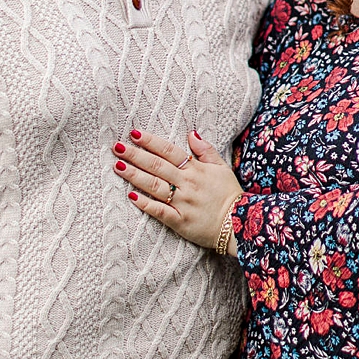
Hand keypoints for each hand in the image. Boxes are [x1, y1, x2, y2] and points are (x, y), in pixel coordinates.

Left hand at [115, 128, 242, 249]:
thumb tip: (191, 133)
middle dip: (135, 155)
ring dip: (134, 175)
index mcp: (196, 170)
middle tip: (117, 147)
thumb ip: (206, 150)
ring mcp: (182, 203)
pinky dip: (145, 204)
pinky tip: (131, 196)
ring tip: (118, 166)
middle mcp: (187, 184)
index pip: (169, 151)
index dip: (151, 142)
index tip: (134, 134)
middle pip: (157, 166)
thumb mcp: (222, 168)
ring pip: (154, 186)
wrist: (241, 225)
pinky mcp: (180, 221)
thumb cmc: (230, 196)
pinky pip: (160, 211)